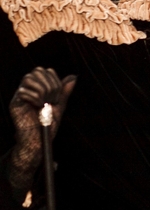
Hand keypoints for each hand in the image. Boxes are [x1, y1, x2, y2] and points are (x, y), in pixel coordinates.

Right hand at [8, 67, 75, 193]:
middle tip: (52, 98)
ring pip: (28, 78)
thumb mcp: (59, 106)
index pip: (44, 70)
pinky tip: (37, 106)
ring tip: (44, 103)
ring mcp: (20, 95)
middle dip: (48, 83)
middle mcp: (28, 88)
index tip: (58, 94)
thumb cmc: (48, 124)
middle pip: (36, 71)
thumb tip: (73, 77)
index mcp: (38, 87)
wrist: (39, 139)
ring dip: (41, 90)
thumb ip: (64, 91)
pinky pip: (22, 91)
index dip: (53, 78)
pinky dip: (33, 98)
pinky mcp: (15, 103)